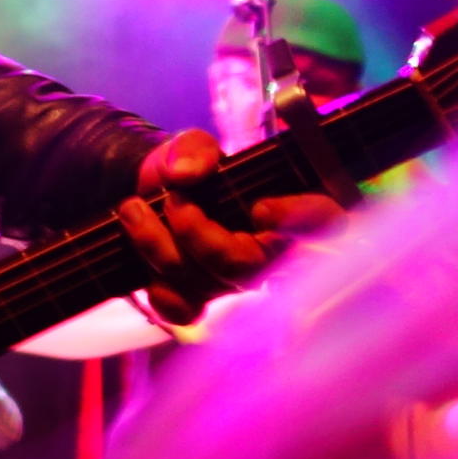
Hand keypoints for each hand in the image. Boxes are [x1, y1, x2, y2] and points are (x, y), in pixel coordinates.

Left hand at [119, 130, 341, 324]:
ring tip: (134, 207)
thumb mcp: (192, 148)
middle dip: (197, 233)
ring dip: (159, 245)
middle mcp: (267, 256)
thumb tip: (185, 173)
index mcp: (286, 212)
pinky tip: (139, 252)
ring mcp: (231, 283)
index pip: (323, 222)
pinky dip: (156, 286)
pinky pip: (182, 311)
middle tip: (173, 199)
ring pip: (204, 283)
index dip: (302, 220)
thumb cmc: (191, 172)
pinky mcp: (197, 300)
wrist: (150, 194)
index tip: (262, 209)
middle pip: (246, 266)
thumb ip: (194, 149)